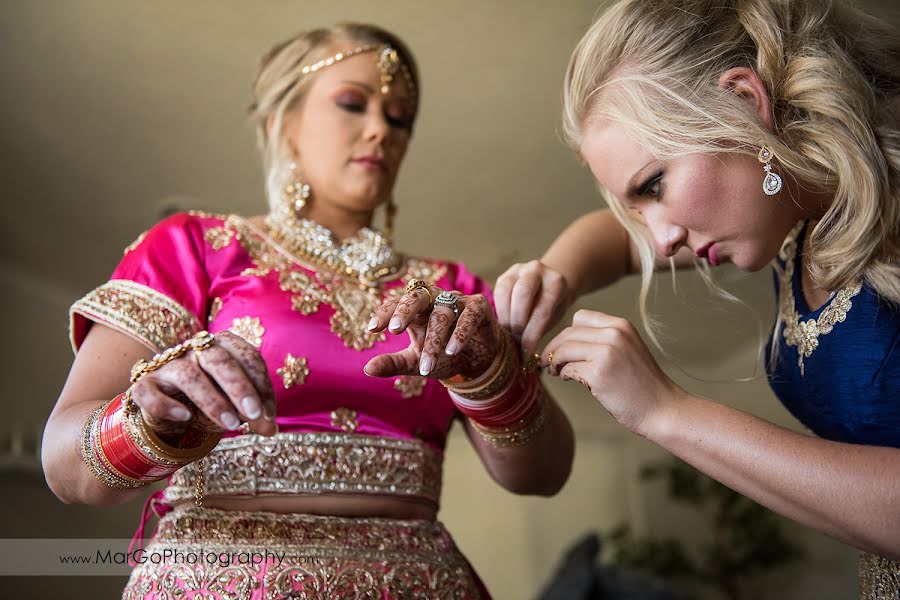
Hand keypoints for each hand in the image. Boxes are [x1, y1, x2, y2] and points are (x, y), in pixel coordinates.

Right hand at [129, 331, 276, 438]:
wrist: (171, 411)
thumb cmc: (212, 400)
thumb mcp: (237, 408)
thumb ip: (255, 416)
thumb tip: (272, 430)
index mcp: (223, 346)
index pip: (246, 357)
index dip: (261, 385)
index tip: (269, 415)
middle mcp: (196, 350)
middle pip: (219, 360)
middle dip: (240, 388)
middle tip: (254, 415)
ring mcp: (168, 366)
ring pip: (189, 375)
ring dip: (212, 401)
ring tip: (231, 425)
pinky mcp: (145, 385)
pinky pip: (149, 391)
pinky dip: (166, 404)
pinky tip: (185, 418)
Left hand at [364, 286, 499, 379]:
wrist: (478, 362)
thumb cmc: (443, 356)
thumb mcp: (416, 362)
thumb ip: (393, 364)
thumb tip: (367, 369)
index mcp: (416, 310)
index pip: (397, 304)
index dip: (385, 312)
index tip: (372, 328)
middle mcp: (435, 301)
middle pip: (418, 296)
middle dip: (405, 311)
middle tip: (394, 329)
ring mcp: (458, 302)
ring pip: (443, 313)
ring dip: (435, 340)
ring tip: (427, 366)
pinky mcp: (479, 308)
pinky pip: (470, 314)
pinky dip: (461, 332)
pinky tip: (452, 350)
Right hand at [494, 260, 572, 352]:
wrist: (549, 283)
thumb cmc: (553, 306)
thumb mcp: (554, 316)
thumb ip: (540, 328)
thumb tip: (523, 356)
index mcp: (556, 282)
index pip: (542, 310)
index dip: (532, 334)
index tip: (526, 352)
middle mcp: (537, 270)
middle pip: (522, 293)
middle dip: (517, 321)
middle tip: (515, 340)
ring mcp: (519, 269)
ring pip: (506, 290)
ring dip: (505, 316)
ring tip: (508, 333)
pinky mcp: (505, 275)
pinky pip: (497, 292)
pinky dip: (499, 311)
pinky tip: (504, 323)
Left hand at [542, 309, 681, 436]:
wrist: (662, 409)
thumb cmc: (641, 385)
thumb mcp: (627, 349)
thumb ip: (603, 340)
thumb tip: (566, 341)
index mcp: (621, 325)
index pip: (580, 318)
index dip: (566, 333)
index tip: (561, 347)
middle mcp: (614, 333)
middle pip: (568, 333)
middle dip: (554, 347)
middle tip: (549, 362)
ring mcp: (607, 352)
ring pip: (564, 349)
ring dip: (554, 361)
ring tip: (557, 371)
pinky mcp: (599, 372)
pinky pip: (568, 368)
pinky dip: (564, 374)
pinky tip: (569, 379)